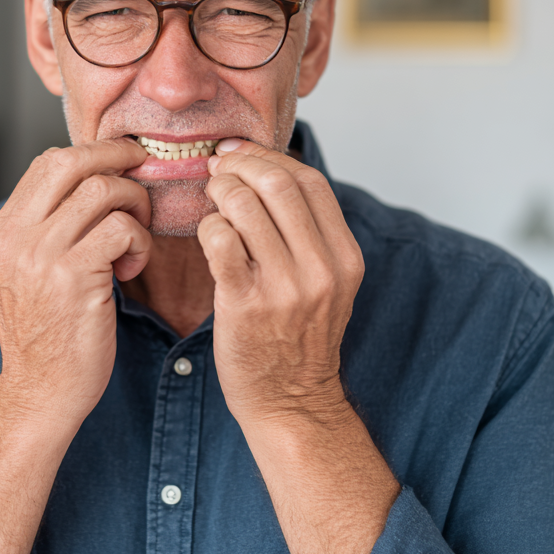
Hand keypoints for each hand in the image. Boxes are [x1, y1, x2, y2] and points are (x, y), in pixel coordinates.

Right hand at [0, 138, 151, 431]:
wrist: (40, 393)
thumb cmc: (48, 333)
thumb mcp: (28, 272)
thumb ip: (47, 227)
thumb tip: (92, 178)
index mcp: (1, 231)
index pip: (48, 163)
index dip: (93, 153)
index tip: (124, 160)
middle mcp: (14, 237)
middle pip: (71, 162)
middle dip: (118, 157)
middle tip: (145, 170)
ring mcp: (40, 255)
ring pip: (103, 190)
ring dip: (134, 207)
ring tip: (134, 240)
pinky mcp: (72, 277)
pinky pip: (121, 228)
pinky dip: (139, 241)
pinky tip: (131, 267)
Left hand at [197, 139, 363, 427]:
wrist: (291, 402)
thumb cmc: (300, 336)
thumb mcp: (327, 281)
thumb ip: (309, 232)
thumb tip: (267, 169)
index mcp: (345, 257)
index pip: (310, 181)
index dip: (270, 156)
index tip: (241, 152)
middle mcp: (320, 269)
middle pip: (278, 184)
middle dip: (240, 165)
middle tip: (219, 169)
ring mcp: (284, 288)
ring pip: (244, 206)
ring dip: (220, 192)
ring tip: (212, 200)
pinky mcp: (245, 304)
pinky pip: (220, 240)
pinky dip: (208, 226)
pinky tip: (209, 235)